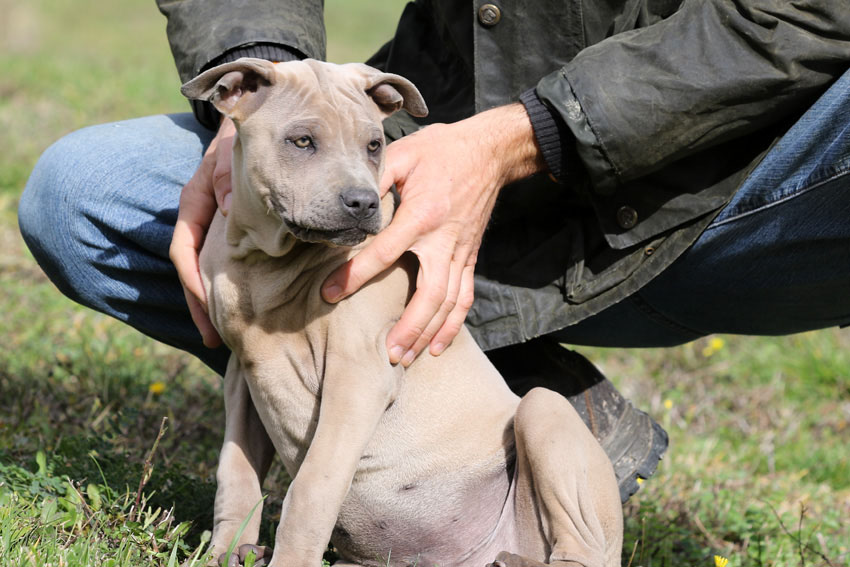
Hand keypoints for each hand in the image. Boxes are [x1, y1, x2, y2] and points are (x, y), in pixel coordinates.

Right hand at [169, 117, 236, 347]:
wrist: (251, 119)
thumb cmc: (238, 137)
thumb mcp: (230, 152)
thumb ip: (228, 176)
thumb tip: (229, 209)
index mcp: (194, 202)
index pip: (183, 248)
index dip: (192, 279)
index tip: (205, 305)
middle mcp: (202, 218)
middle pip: (193, 269)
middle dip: (200, 304)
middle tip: (212, 339)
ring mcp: (216, 225)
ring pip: (208, 270)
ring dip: (214, 302)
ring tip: (222, 337)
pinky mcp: (233, 229)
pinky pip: (226, 262)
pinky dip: (230, 285)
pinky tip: (242, 306)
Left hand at [321, 104, 544, 365]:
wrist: (488, 152)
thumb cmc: (440, 151)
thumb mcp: (402, 155)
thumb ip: (374, 181)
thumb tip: (347, 207)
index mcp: (423, 215)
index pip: (383, 253)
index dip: (354, 275)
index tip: (328, 293)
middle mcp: (444, 240)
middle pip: (428, 295)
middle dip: (408, 327)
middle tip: (387, 352)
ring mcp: (460, 252)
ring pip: (448, 304)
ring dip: (428, 333)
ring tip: (407, 357)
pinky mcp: (470, 257)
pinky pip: (464, 298)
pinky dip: (452, 325)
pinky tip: (437, 346)